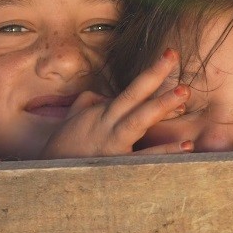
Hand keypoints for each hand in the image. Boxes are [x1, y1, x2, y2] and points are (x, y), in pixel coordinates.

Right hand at [39, 49, 193, 158]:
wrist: (47, 177)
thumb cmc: (64, 148)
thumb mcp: (74, 120)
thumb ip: (91, 103)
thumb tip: (106, 95)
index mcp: (103, 114)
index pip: (131, 89)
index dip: (151, 72)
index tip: (170, 54)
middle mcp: (109, 125)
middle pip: (135, 97)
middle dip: (156, 78)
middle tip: (175, 60)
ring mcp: (112, 145)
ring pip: (139, 121)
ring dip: (161, 106)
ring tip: (183, 95)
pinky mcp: (115, 166)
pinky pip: (144, 158)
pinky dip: (164, 152)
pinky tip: (185, 146)